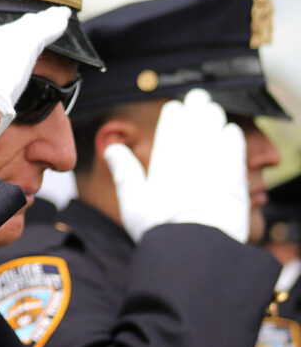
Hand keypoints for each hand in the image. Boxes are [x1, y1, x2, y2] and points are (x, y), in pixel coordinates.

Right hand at [104, 89, 248, 242]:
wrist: (196, 248)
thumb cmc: (160, 229)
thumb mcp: (132, 200)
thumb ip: (123, 170)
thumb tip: (111, 149)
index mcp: (165, 162)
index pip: (171, 130)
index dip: (174, 116)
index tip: (175, 107)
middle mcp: (191, 159)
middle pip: (195, 126)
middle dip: (196, 109)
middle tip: (198, 97)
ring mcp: (214, 167)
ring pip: (215, 134)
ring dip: (214, 118)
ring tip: (212, 109)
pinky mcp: (234, 179)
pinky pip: (234, 152)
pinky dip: (232, 139)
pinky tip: (230, 131)